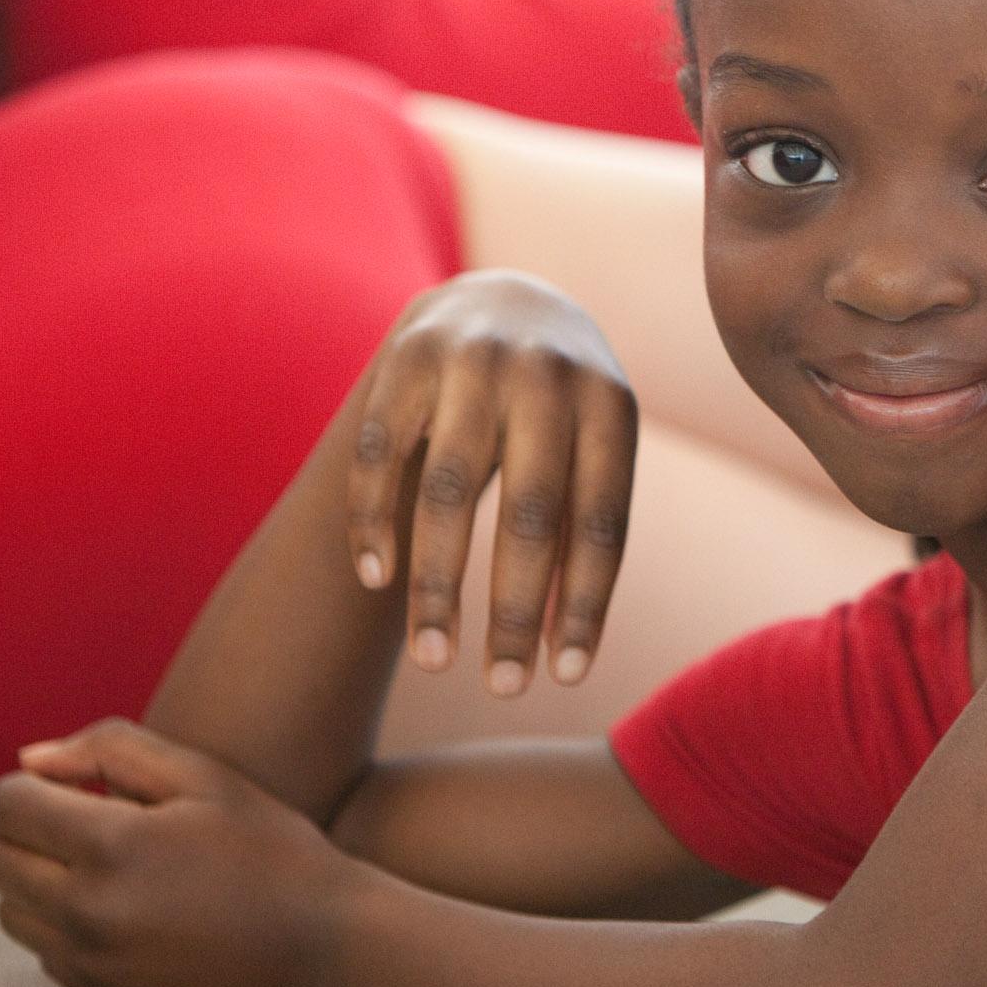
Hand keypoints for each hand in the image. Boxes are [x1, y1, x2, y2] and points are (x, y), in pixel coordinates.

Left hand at [0, 718, 360, 986]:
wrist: (321, 946)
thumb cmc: (269, 848)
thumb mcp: (205, 776)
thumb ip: (111, 750)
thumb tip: (30, 759)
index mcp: (112, 847)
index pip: (7, 805)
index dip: (31, 784)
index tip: (74, 784)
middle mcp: (86, 914)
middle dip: (27, 829)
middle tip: (88, 818)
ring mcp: (90, 964)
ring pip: (10, 911)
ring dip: (39, 880)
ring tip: (109, 865)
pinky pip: (45, 951)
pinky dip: (67, 925)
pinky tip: (129, 908)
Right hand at [347, 269, 638, 694]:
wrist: (504, 299)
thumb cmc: (560, 410)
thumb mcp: (595, 447)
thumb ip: (583, 531)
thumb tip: (566, 659)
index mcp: (610, 405)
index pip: (603, 521)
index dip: (585, 604)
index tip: (566, 679)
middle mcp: (546, 376)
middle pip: (530, 513)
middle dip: (514, 610)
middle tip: (502, 688)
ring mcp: (473, 362)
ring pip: (447, 492)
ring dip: (438, 586)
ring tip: (433, 661)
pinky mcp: (405, 360)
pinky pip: (382, 455)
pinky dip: (376, 522)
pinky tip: (376, 583)